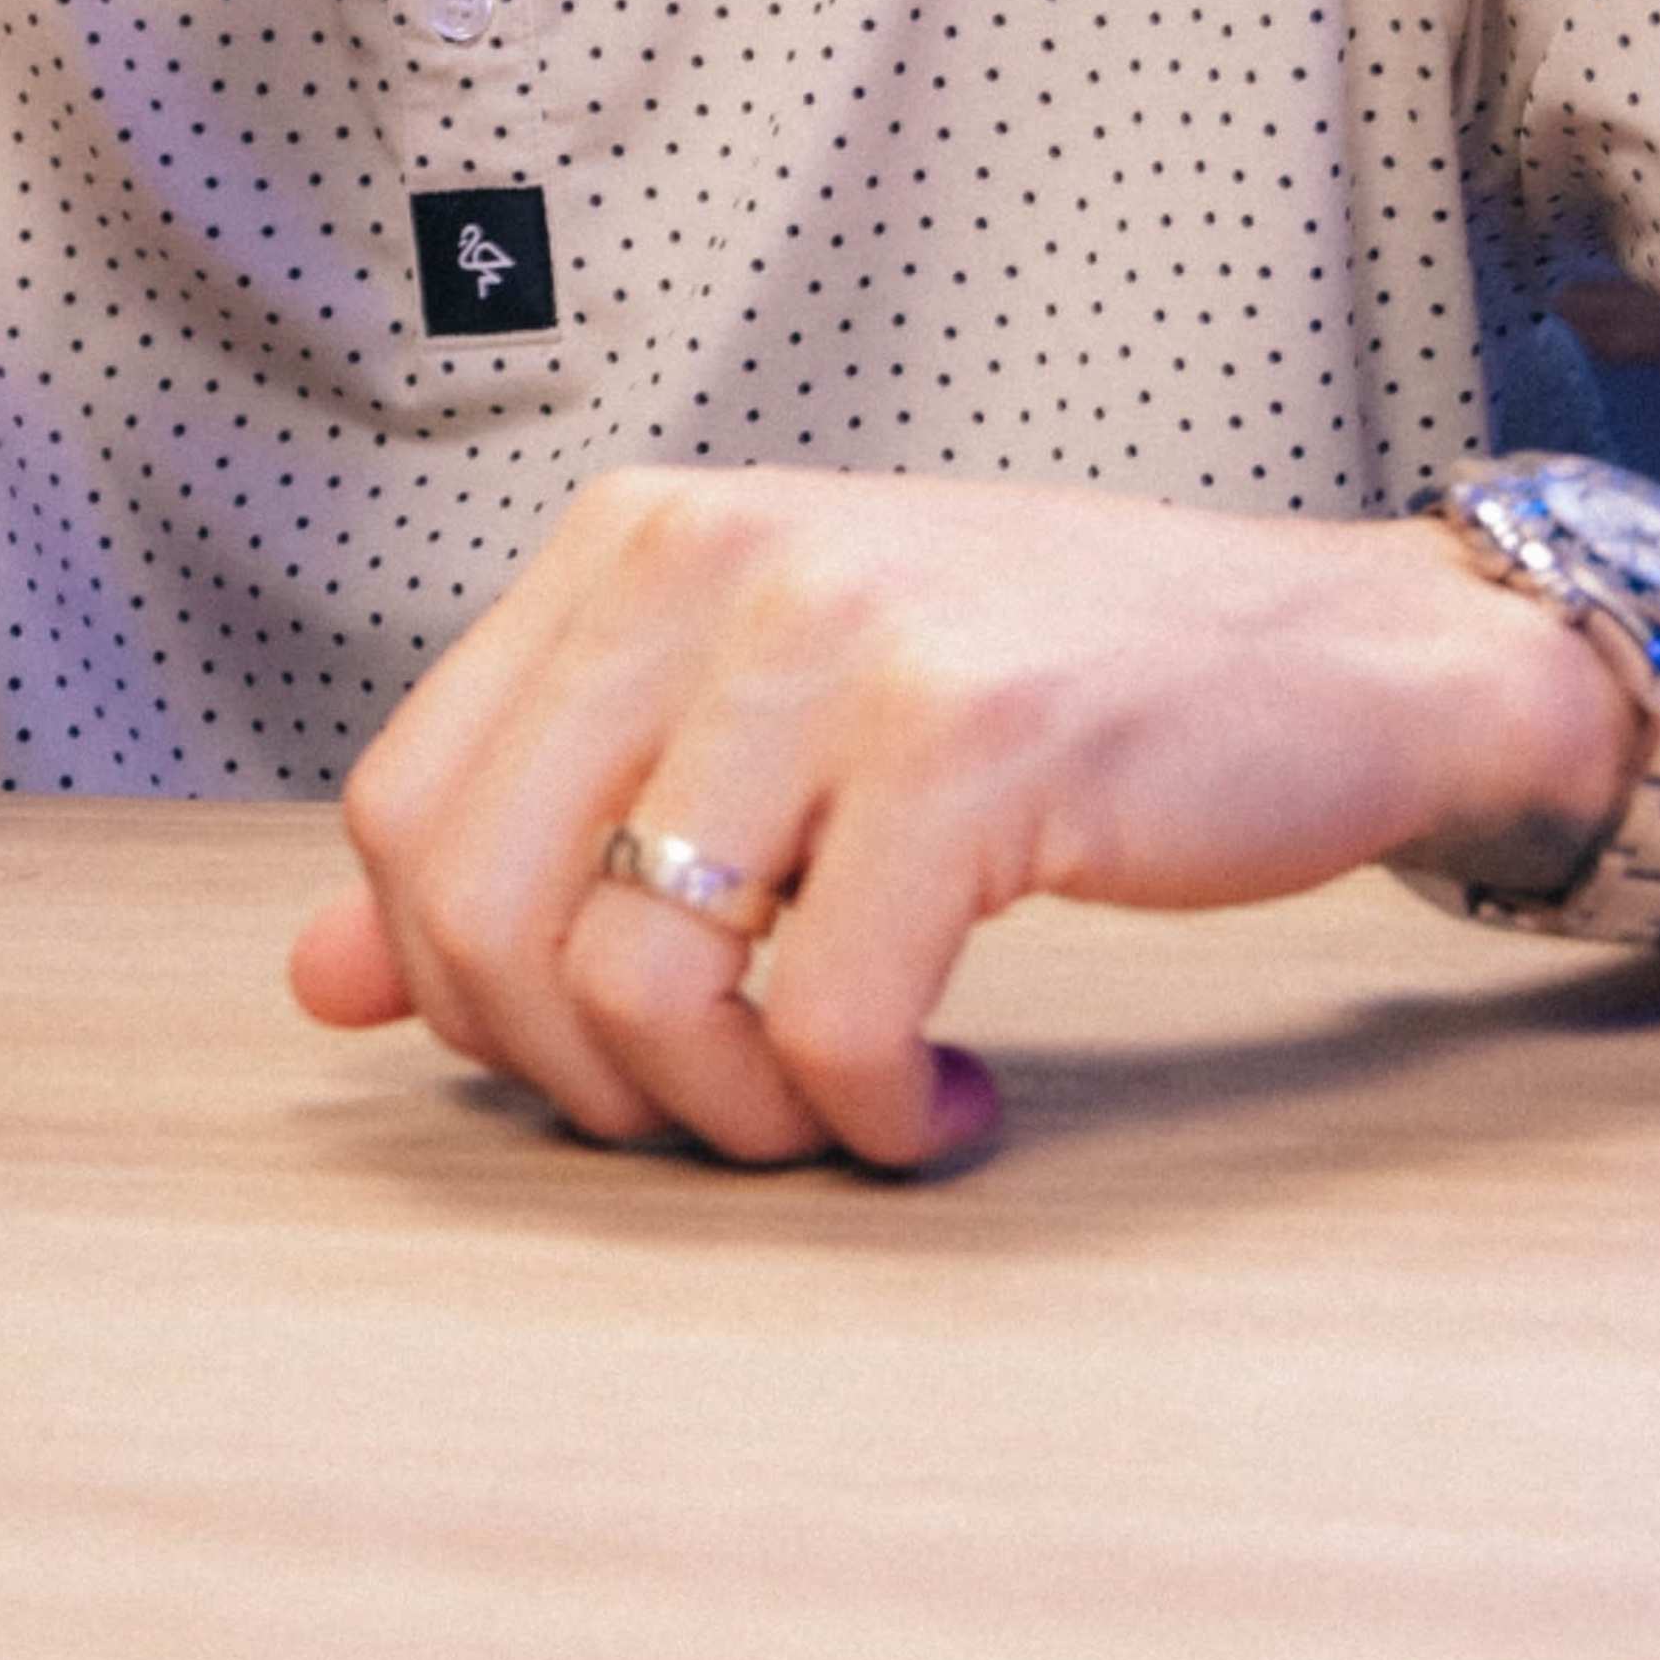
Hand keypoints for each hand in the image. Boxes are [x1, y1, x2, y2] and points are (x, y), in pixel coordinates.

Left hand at [285, 463, 1638, 1172]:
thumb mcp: (763, 722)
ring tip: (843, 1110)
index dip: (467, 996)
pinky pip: (830, 1017)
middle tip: (726, 1117)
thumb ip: (545, 828)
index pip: (404, 815)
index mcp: (633, 540)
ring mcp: (842, 637)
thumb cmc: (1043, 702)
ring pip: (640, 979)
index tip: (603, 1057)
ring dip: (739, 1118)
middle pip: (486, 912)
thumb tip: (321, 982)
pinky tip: (947, 1106)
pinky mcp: (976, 742)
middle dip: (585, 1084)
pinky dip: (873, 1119)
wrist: (1338, 653)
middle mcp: (712, 555)